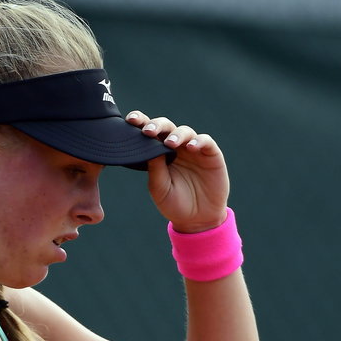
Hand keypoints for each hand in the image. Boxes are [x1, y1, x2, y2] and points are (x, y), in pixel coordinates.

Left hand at [127, 111, 229, 232]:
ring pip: (185, 131)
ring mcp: (194, 149)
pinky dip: (199, 141)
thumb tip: (146, 145)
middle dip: (156, 125)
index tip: (129, 120)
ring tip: (170, 143)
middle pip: (166, 127)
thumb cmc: (174, 204)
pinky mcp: (211, 154)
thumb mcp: (160, 188)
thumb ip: (154, 168)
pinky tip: (191, 147)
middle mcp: (176, 147)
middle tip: (148, 131)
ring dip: (176, 135)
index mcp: (159, 153)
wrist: (197, 220)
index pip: (149, 133)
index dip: (140, 122)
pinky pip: (205, 142)